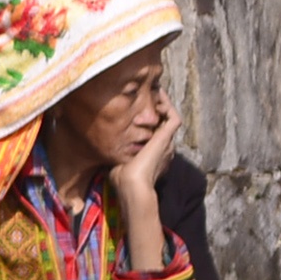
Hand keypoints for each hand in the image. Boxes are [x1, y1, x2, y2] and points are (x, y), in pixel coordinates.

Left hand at [114, 88, 182, 205]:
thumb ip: (117, 152)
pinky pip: (174, 118)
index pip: (155, 132)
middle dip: (156, 108)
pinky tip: (156, 100)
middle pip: (164, 123)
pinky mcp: (167, 138)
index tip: (136, 108)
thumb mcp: (118, 161)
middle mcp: (163, 147)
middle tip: (146, 95)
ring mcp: (167, 143)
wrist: (132, 185)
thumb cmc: (123, 179)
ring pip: (171, 118)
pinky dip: (167, 107)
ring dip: (162, 105)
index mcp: (153, 154)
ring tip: (151, 94)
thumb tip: (106, 148)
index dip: (148, 119)